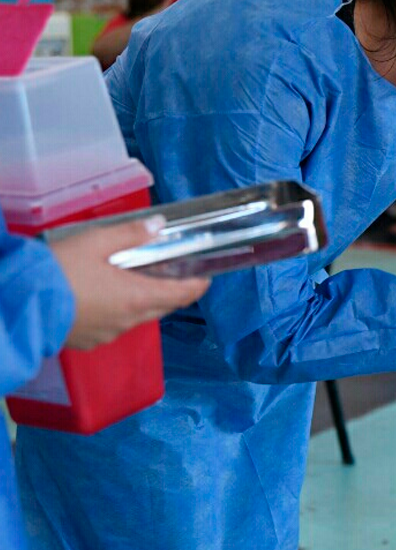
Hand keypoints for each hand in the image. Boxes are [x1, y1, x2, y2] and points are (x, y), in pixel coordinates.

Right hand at [50, 218, 209, 349]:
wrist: (18, 304)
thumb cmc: (57, 271)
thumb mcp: (95, 242)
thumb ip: (130, 234)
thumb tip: (159, 225)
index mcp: (137, 297)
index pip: (181, 294)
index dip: (197, 285)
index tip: (206, 276)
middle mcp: (128, 320)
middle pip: (163, 306)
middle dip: (173, 291)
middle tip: (176, 273)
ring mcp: (109, 334)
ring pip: (138, 317)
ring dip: (145, 301)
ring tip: (140, 280)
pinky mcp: (89, 340)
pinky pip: (115, 325)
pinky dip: (120, 311)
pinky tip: (107, 296)